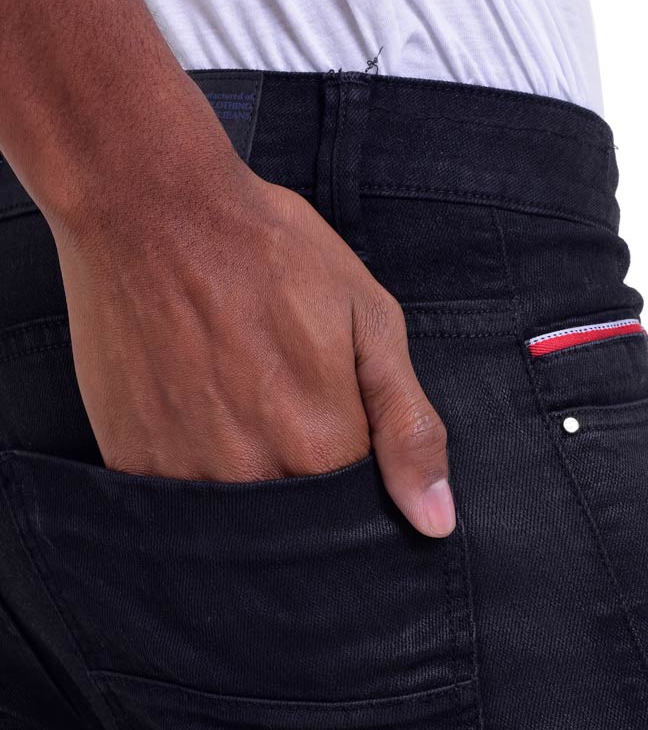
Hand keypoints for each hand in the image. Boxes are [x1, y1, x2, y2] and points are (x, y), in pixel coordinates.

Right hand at [53, 154, 455, 536]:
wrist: (152, 207)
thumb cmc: (268, 252)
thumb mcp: (368, 321)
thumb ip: (408, 427)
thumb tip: (435, 521)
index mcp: (320, 448)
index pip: (355, 513)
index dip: (356, 478)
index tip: (338, 427)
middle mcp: (250, 478)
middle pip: (294, 523)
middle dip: (299, 480)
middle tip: (280, 399)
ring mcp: (182, 474)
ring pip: (234, 517)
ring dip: (243, 476)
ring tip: (237, 398)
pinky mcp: (130, 460)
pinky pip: (173, 499)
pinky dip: (190, 470)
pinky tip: (194, 408)